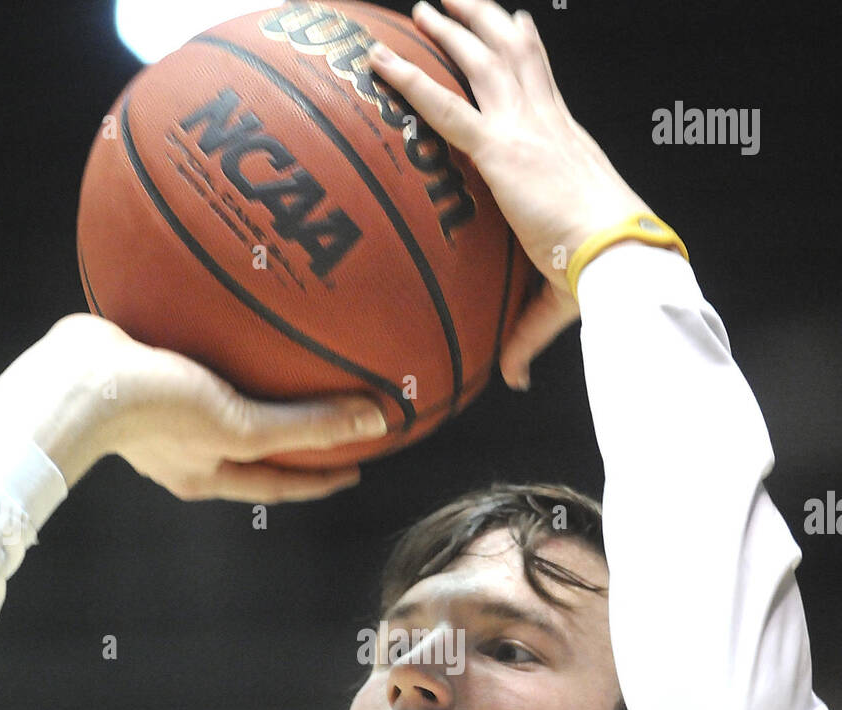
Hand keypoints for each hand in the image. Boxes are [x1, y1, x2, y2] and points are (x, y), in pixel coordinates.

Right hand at [0, 314, 386, 499]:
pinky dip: (221, 334)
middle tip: (333, 416)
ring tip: (286, 356)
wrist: (75, 378)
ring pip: (225, 396)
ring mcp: (162, 409)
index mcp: (208, 474)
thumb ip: (307, 426)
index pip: (281, 482)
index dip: (320, 476)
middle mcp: (188, 448)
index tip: (355, 465)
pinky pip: (196, 350)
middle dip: (293, 433)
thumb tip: (377, 420)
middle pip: (255, 443)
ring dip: (256, 380)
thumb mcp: (242, 426)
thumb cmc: (155, 414)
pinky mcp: (144, 366)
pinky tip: (235, 302)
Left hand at [368, 0, 652, 386]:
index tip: (515, 29)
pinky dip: (410, 81)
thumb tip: (510, 382)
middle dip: (485, 21)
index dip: (528, 51)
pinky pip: (446, 106)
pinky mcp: (502, 150)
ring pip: (486, 58)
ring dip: (454, 27)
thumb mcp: (557, 297)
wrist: (619, 258)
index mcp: (568, 145)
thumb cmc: (601, 275)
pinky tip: (380, 61)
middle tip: (454, 2)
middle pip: (515, 53)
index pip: (544, 84)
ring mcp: (526, 130)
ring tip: (426, 6)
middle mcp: (550, 124)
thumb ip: (524, 332)